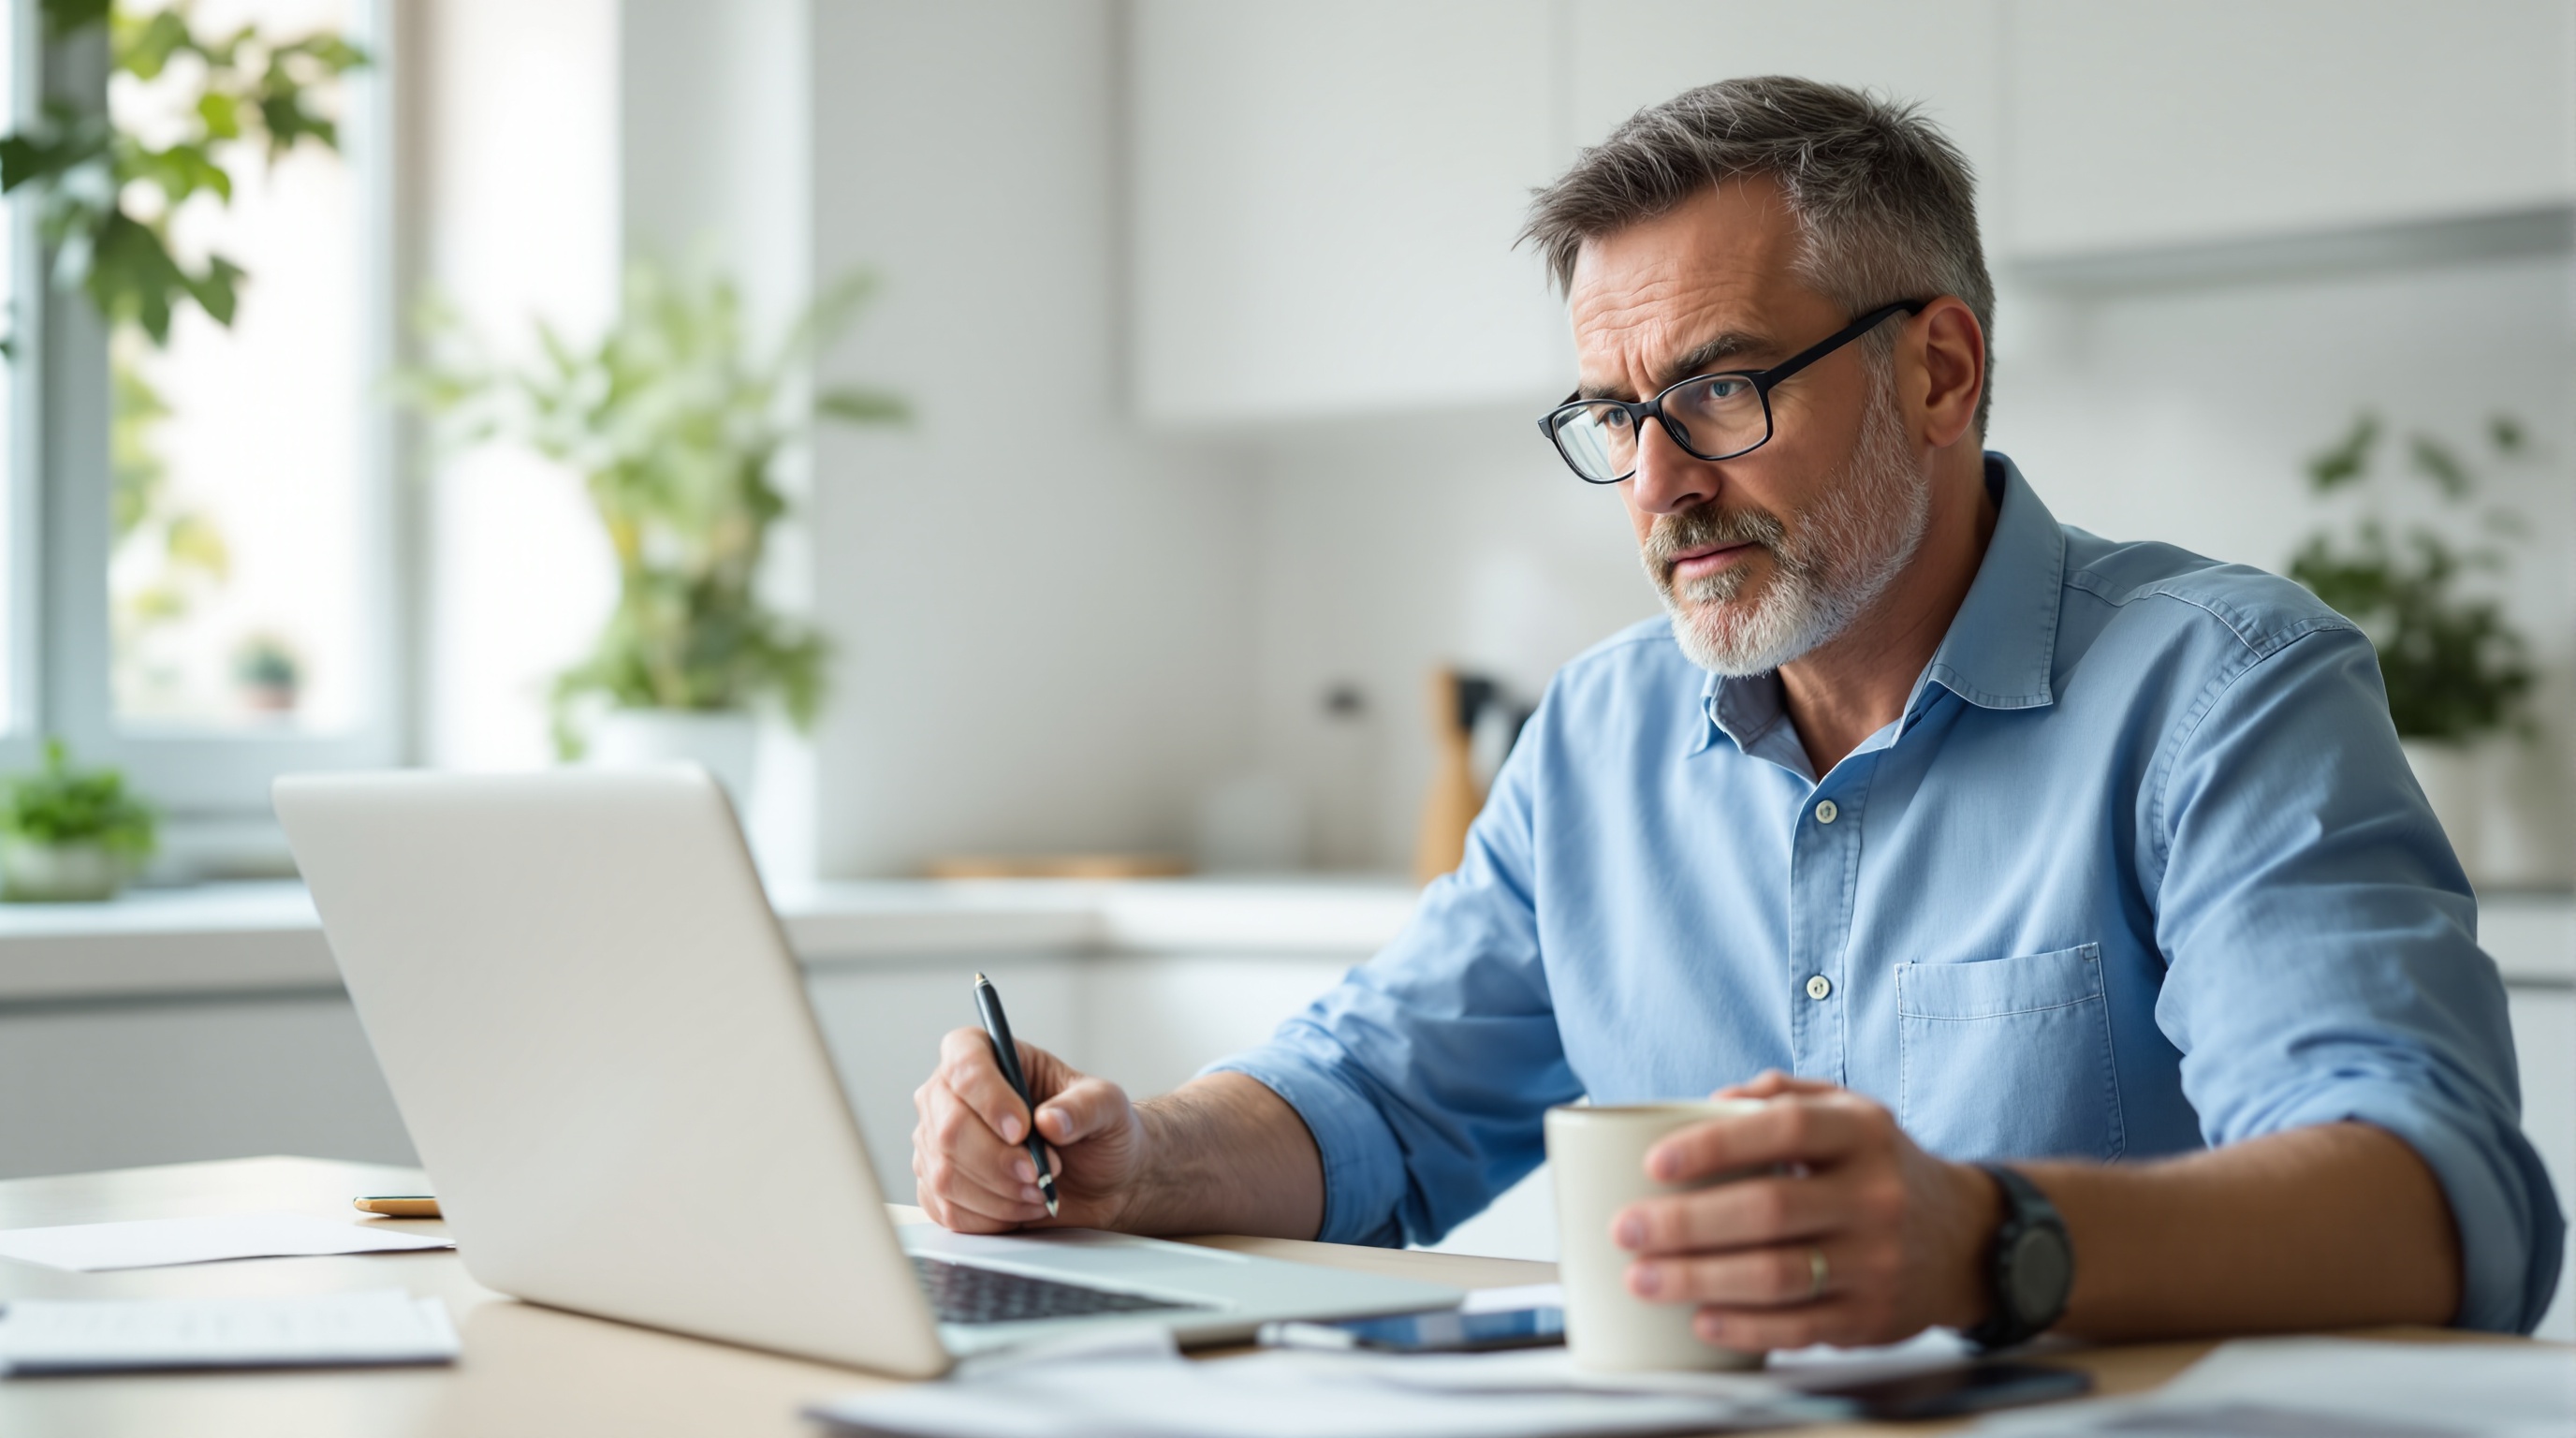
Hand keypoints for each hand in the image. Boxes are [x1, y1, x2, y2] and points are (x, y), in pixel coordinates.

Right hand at [910, 1028, 1148, 1232]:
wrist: (1100, 1181)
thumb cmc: (1097, 1132)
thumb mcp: (1109, 1108)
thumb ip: (1086, 1107)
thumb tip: (1050, 1120)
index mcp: (990, 1056)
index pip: (964, 1062)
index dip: (988, 1096)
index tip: (1023, 1128)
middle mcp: (953, 1096)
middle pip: (948, 1128)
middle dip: (999, 1161)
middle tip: (1041, 1172)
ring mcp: (939, 1143)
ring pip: (946, 1174)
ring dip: (1000, 1193)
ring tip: (1040, 1191)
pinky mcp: (938, 1188)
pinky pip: (948, 1210)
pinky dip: (991, 1217)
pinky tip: (1021, 1207)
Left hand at [1613, 1071, 2001, 1350]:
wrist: (1967, 1240)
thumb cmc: (1882, 1168)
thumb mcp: (1850, 1112)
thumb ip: (1781, 1094)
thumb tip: (1708, 1104)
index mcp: (1863, 1133)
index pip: (1783, 1129)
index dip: (1715, 1145)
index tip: (1654, 1163)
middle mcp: (1876, 1195)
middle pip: (1768, 1211)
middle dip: (1684, 1224)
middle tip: (1626, 1229)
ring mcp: (1877, 1262)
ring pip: (1777, 1276)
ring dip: (1698, 1280)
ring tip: (1642, 1278)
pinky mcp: (1872, 1319)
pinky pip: (1798, 1329)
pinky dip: (1742, 1328)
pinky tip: (1699, 1320)